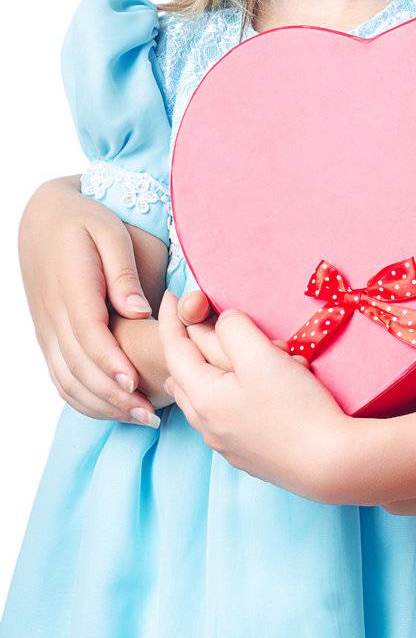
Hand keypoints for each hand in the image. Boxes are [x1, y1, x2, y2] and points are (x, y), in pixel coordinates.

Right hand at [18, 177, 158, 421]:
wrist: (42, 220)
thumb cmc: (85, 221)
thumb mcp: (110, 233)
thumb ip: (123, 272)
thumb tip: (139, 311)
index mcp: (71, 288)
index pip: (88, 334)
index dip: (111, 363)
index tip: (136, 384)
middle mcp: (54, 315)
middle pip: (79, 366)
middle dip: (114, 396)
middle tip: (151, 414)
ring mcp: (46, 329)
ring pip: (67, 378)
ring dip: (101, 403)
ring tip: (140, 417)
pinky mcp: (47, 337)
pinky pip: (59, 377)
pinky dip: (84, 399)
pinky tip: (113, 409)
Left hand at [157, 290, 345, 500]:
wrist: (329, 463)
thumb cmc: (295, 408)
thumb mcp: (262, 356)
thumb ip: (234, 329)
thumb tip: (222, 323)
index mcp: (203, 398)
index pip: (174, 350)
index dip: (170, 319)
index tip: (172, 295)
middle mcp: (207, 424)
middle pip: (187, 374)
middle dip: (201, 344)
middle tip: (233, 325)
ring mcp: (226, 442)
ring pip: (208, 394)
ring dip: (222, 368)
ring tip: (261, 354)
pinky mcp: (246, 453)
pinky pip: (229, 411)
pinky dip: (238, 390)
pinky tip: (270, 386)